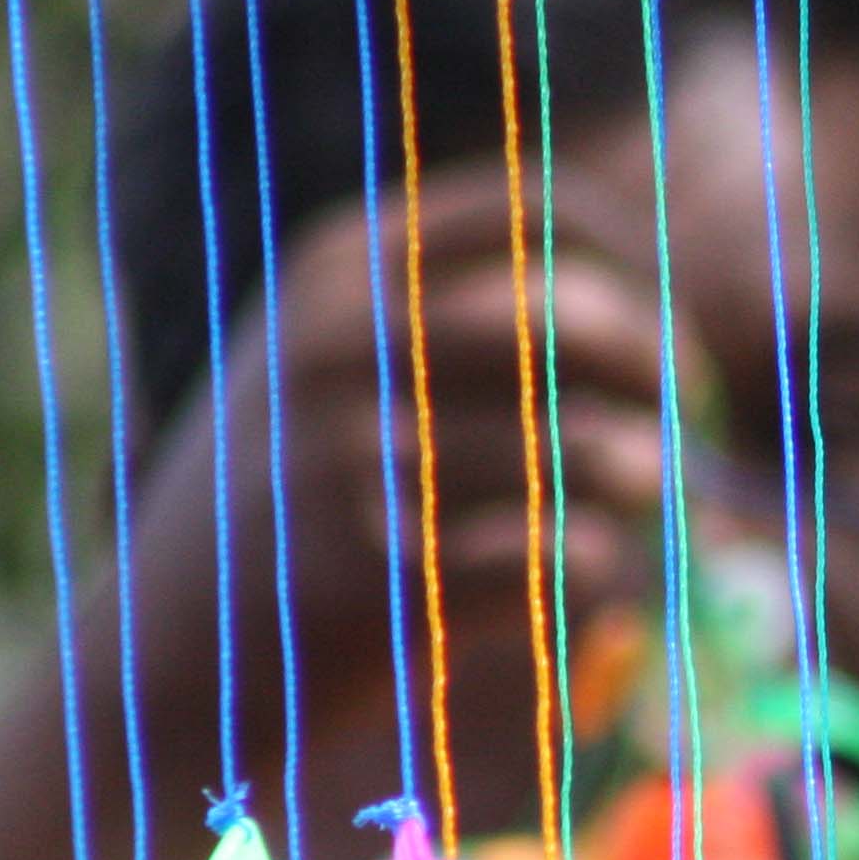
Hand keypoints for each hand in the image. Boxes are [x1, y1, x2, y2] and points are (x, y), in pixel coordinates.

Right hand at [250, 162, 672, 651]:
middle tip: (691, 419)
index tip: (672, 327)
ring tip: (661, 497)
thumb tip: (642, 310)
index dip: (639, 265)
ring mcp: (347, 453)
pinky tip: (605, 571)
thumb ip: (446, 309)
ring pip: (578, 445)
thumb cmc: (287, 500)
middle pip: (572, 318)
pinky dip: (601, 564)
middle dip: (663, 370)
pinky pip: (551, 556)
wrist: (167, 649)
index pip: (541, 210)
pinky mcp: (373, 571)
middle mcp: (339, 341)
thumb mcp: (330, 363)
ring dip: (644, 476)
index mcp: (340, 266)